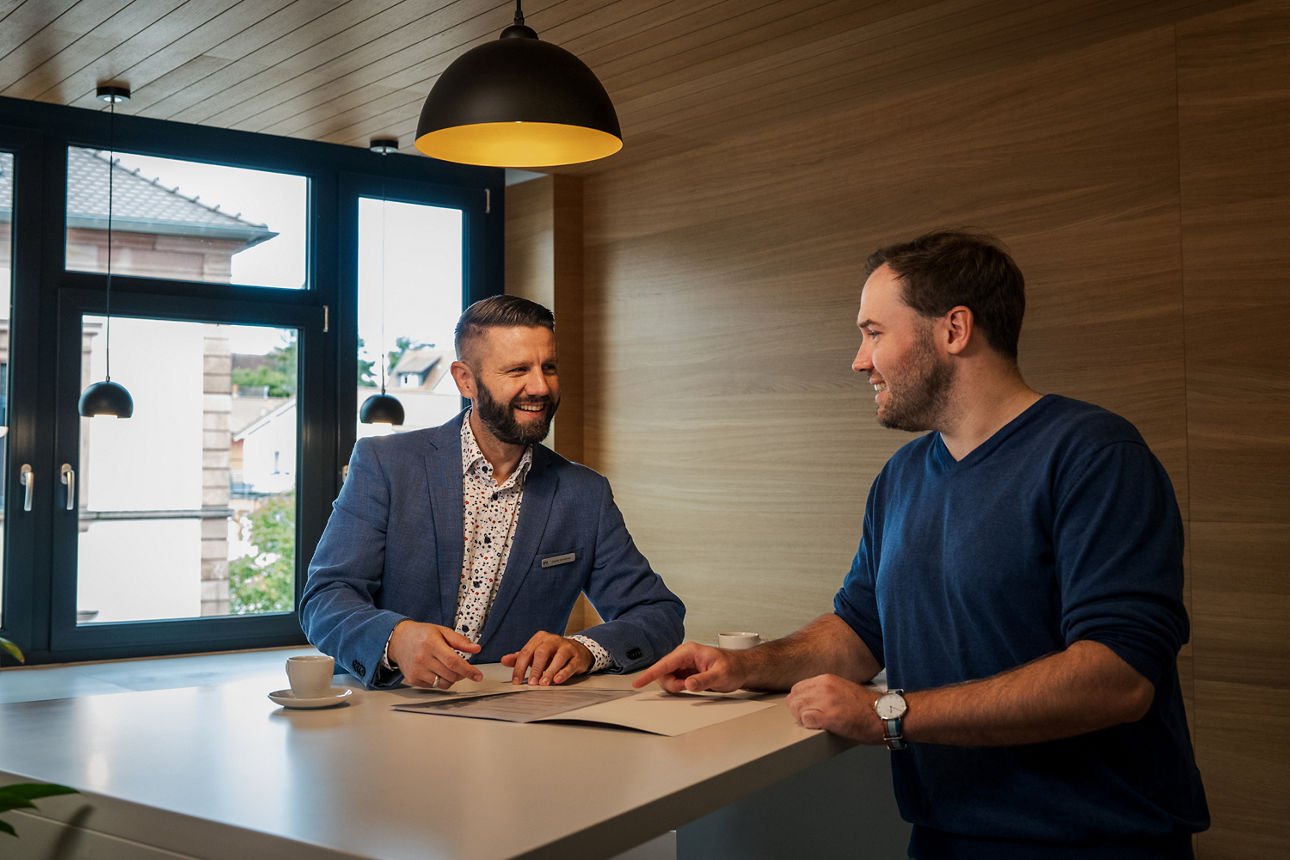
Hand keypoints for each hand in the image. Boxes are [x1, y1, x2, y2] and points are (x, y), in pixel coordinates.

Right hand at [387, 621, 482, 689]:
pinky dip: (440, 681)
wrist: (398, 640)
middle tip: (464, 668)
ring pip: (444, 684)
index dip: (468, 670)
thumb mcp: (442, 631)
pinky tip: (437, 670)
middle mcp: (422, 658)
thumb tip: (476, 649)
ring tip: (449, 668)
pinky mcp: (413, 679)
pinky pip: (434, 686)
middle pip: (450, 674)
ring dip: (452, 679)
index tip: (478, 676)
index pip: (453, 662)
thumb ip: (460, 641)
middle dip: (462, 674)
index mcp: (431, 643)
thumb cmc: (421, 634)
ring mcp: (417, 670)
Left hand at [501, 631, 591, 685]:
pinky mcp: (577, 657)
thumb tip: (504, 660)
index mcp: (540, 638)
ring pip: (558, 657)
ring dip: (549, 671)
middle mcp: (553, 640)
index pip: (526, 652)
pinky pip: (570, 664)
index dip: (520, 667)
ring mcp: (566, 647)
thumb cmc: (552, 653)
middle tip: (531, 683)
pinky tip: (557, 680)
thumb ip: (519, 657)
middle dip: (535, 669)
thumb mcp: (535, 654)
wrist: (577, 650)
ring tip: (543, 683)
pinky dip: (563, 673)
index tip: (516, 681)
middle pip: (541, 653)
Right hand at [632, 642, 748, 693]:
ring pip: (667, 678)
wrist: (740, 669)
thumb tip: (687, 683)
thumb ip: (703, 680)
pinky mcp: (685, 671)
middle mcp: (683, 656)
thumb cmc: (732, 668)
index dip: (650, 674)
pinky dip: (678, 687)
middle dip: (670, 683)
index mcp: (689, 651)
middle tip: (686, 687)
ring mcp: (683, 664)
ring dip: (675, 686)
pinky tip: (690, 686)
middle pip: (663, 672)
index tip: (638, 683)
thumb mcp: (720, 676)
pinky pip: (673, 681)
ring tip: (693, 685)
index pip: (664, 664)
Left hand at [785, 674, 879, 741]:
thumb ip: (825, 692)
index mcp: (827, 679)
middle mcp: (824, 687)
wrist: (885, 715)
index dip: (799, 702)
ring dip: (802, 719)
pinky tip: (819, 727)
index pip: (797, 688)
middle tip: (807, 719)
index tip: (803, 709)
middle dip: (797, 710)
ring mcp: (825, 701)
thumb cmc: (868, 707)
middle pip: (793, 698)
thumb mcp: (842, 689)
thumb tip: (809, 701)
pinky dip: (809, 726)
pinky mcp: (828, 716)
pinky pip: (805, 720)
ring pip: (797, 709)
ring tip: (814, 724)